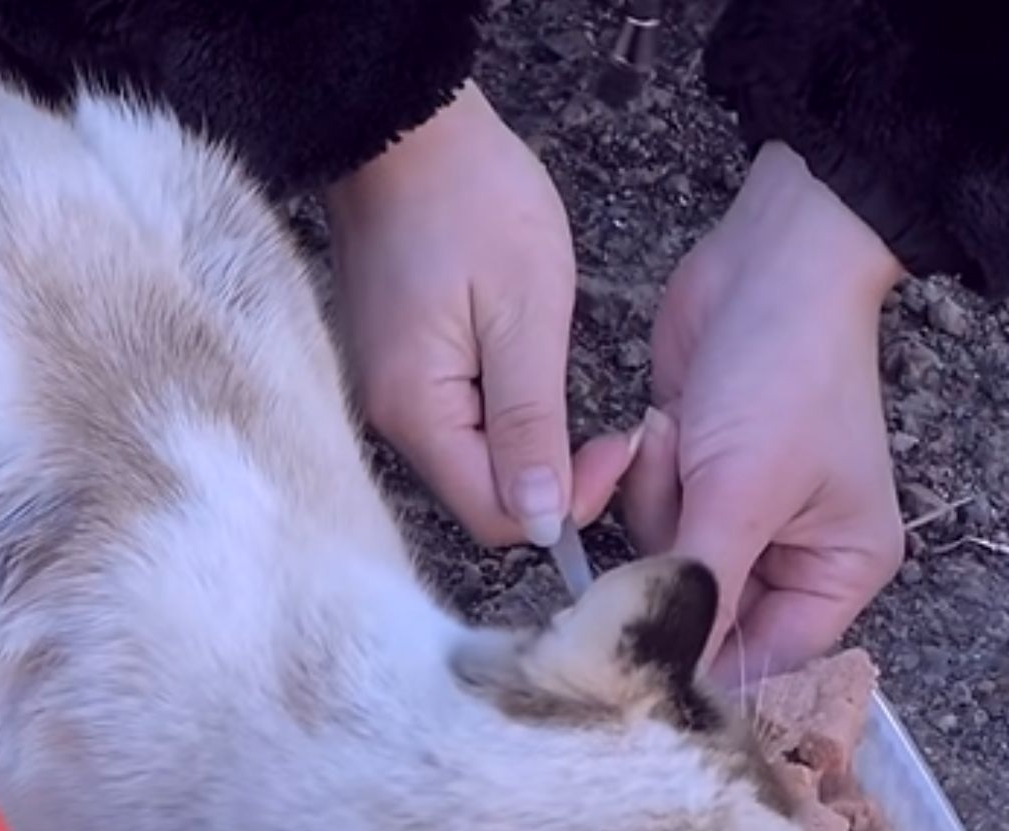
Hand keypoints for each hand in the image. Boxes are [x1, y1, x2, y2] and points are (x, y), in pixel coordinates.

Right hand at [325, 82, 635, 546]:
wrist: (409, 131)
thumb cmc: (470, 199)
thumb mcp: (525, 312)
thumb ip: (532, 425)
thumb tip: (542, 521)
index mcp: (418, 411)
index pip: (497, 518)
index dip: (567, 504)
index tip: (618, 446)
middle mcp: (391, 418)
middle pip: (483, 497)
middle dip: (554, 479)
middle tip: (611, 424)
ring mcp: (391, 394)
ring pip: (474, 463)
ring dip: (532, 446)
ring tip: (570, 385)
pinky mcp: (400, 371)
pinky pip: (459, 424)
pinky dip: (505, 417)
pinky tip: (530, 370)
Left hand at [620, 141, 908, 688]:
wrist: (769, 263)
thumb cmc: (786, 373)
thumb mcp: (743, 492)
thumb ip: (700, 589)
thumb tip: (662, 671)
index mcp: (838, 573)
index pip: (763, 660)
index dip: (701, 662)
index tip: (639, 651)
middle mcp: (790, 555)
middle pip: (702, 611)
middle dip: (675, 550)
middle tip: (684, 491)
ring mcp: (736, 514)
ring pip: (659, 559)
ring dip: (654, 500)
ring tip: (682, 436)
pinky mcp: (690, 477)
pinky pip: (642, 510)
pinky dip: (643, 472)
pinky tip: (666, 423)